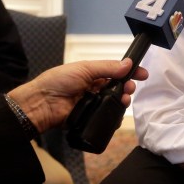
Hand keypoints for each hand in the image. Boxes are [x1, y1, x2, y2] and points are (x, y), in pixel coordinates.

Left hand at [9, 58, 147, 132]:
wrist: (41, 104)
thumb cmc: (59, 81)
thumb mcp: (84, 69)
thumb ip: (107, 68)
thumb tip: (129, 64)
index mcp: (93, 74)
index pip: (116, 73)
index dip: (130, 73)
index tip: (143, 74)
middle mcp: (95, 88)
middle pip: (118, 88)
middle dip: (128, 87)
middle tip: (129, 89)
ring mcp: (94, 104)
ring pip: (115, 103)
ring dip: (123, 101)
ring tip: (124, 101)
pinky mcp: (91, 118)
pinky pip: (107, 118)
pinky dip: (114, 118)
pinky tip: (117, 115)